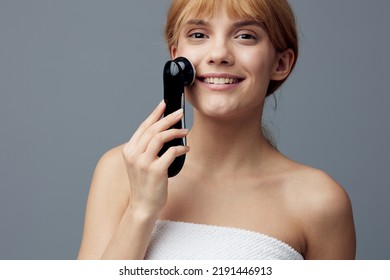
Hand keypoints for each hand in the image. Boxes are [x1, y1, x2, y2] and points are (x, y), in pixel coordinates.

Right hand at [122, 100, 189, 215]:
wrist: (143, 206)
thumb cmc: (145, 184)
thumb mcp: (141, 163)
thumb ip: (147, 148)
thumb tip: (165, 130)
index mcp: (129, 150)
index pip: (143, 127)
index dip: (154, 114)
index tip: (164, 104)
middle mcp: (134, 154)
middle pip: (152, 129)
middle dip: (168, 118)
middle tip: (180, 113)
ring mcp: (144, 162)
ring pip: (160, 137)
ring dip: (175, 131)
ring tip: (185, 131)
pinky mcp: (156, 170)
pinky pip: (171, 152)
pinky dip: (181, 148)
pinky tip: (186, 149)